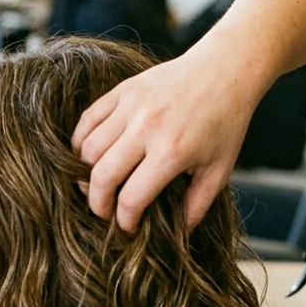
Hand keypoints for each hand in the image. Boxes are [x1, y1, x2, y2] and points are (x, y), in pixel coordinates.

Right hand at [72, 44, 265, 232]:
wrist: (225, 70)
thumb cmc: (226, 123)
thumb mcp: (219, 170)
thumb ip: (197, 206)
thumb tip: (178, 236)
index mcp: (172, 152)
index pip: (131, 198)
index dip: (123, 221)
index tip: (126, 228)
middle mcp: (146, 129)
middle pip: (101, 177)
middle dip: (97, 204)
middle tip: (104, 213)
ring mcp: (131, 106)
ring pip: (87, 149)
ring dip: (86, 174)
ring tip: (97, 186)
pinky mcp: (122, 91)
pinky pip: (87, 121)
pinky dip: (80, 142)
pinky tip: (88, 157)